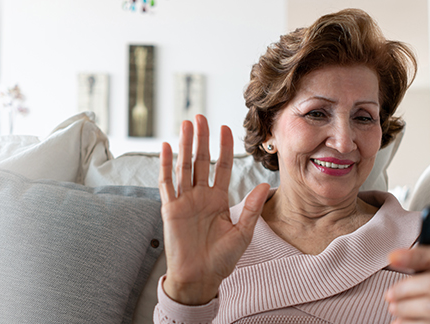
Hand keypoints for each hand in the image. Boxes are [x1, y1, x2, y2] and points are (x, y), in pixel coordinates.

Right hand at [158, 115, 269, 304]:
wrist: (200, 278)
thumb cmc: (222, 259)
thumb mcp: (242, 233)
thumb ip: (251, 208)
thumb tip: (264, 186)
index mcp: (218, 199)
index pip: (221, 167)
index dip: (224, 148)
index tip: (226, 128)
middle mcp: (201, 196)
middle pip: (201, 161)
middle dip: (202, 138)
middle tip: (201, 116)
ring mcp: (184, 201)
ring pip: (184, 166)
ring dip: (185, 145)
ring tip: (186, 124)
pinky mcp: (170, 209)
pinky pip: (167, 183)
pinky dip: (166, 165)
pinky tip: (165, 147)